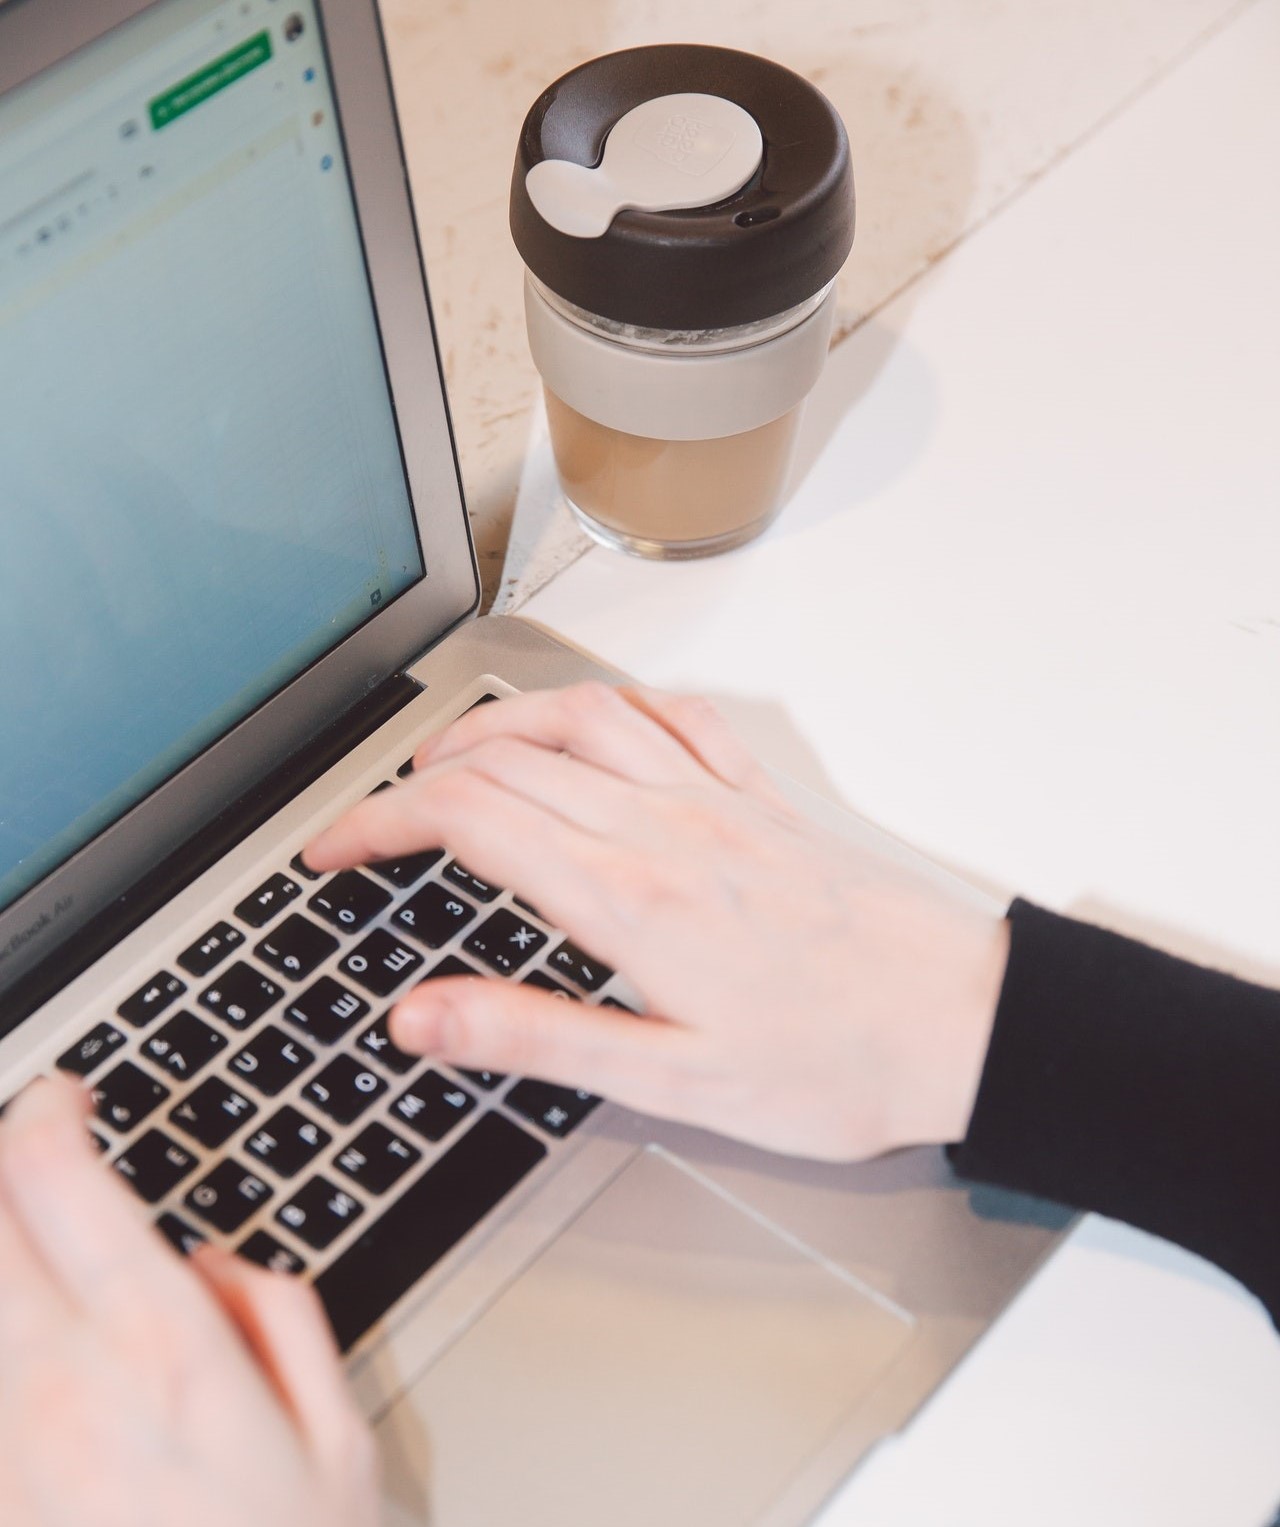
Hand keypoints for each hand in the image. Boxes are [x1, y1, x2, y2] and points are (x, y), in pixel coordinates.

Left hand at [0, 1077, 376, 1526]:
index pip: (60, 1180)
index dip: (48, 1113)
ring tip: (12, 1235)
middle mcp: (60, 1386)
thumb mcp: (341, 1439)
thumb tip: (209, 1264)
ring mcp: (6, 1448)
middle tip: (22, 1145)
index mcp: (164, 1349)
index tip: (63, 1098)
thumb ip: (281, 1318)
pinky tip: (15, 1331)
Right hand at [306, 683, 1008, 1160]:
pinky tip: (596, 725)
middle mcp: (666, 825)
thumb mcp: (670, 1082)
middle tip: (370, 822)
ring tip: (453, 756)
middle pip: (507, 762)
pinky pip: (675, 715)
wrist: (962, 1024)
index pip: (470, 822)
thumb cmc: (835, 1065)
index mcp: (630, 895)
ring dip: (500, 724)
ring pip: (582, 716)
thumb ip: (536, 1036)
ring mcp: (717, 799)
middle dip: (414, 781)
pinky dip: (610, 706)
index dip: (379, 827)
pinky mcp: (762, 798)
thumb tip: (424, 1019)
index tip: (333, 849)